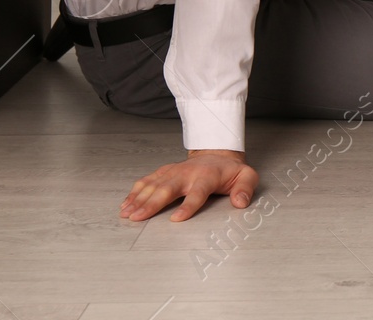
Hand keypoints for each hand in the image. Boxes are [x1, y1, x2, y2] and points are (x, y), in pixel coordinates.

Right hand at [120, 149, 257, 221]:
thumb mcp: (247, 177)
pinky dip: (135, 192)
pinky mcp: (164, 172)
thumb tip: (240, 202)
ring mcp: (174, 172)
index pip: (197, 192)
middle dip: (152, 203)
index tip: (176, 219)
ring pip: (154, 185)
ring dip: (139, 199)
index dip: (188, 206)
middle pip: (168, 188)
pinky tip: (125, 205)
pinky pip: (147, 181)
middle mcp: (187, 173)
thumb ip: (246, 189)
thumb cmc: (230, 171)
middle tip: (138, 218)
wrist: (217, 154)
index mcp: (207, 176)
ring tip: (127, 214)